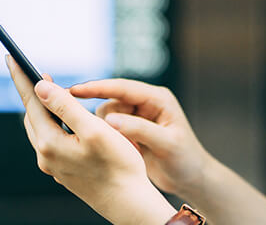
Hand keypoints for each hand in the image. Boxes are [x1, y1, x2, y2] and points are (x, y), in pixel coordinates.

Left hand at [5, 56, 175, 224]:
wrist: (128, 203)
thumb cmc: (118, 165)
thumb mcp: (94, 129)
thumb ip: (65, 106)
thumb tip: (39, 86)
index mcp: (50, 143)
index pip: (31, 102)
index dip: (21, 78)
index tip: (11, 57)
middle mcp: (46, 156)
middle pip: (33, 115)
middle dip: (32, 92)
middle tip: (34, 71)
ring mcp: (54, 165)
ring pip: (41, 129)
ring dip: (43, 108)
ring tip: (49, 91)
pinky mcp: (64, 171)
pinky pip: (52, 140)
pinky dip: (54, 124)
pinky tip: (64, 120)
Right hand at [69, 79, 213, 197]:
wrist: (192, 179)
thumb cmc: (186, 160)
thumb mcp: (166, 144)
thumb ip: (140, 130)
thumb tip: (110, 120)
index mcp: (157, 98)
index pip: (122, 87)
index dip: (97, 88)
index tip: (74, 90)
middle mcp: (146, 103)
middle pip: (111, 101)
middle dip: (103, 118)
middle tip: (99, 136)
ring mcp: (137, 117)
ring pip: (107, 116)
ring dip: (108, 132)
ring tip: (126, 150)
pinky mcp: (131, 131)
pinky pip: (109, 129)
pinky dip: (109, 139)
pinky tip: (116, 152)